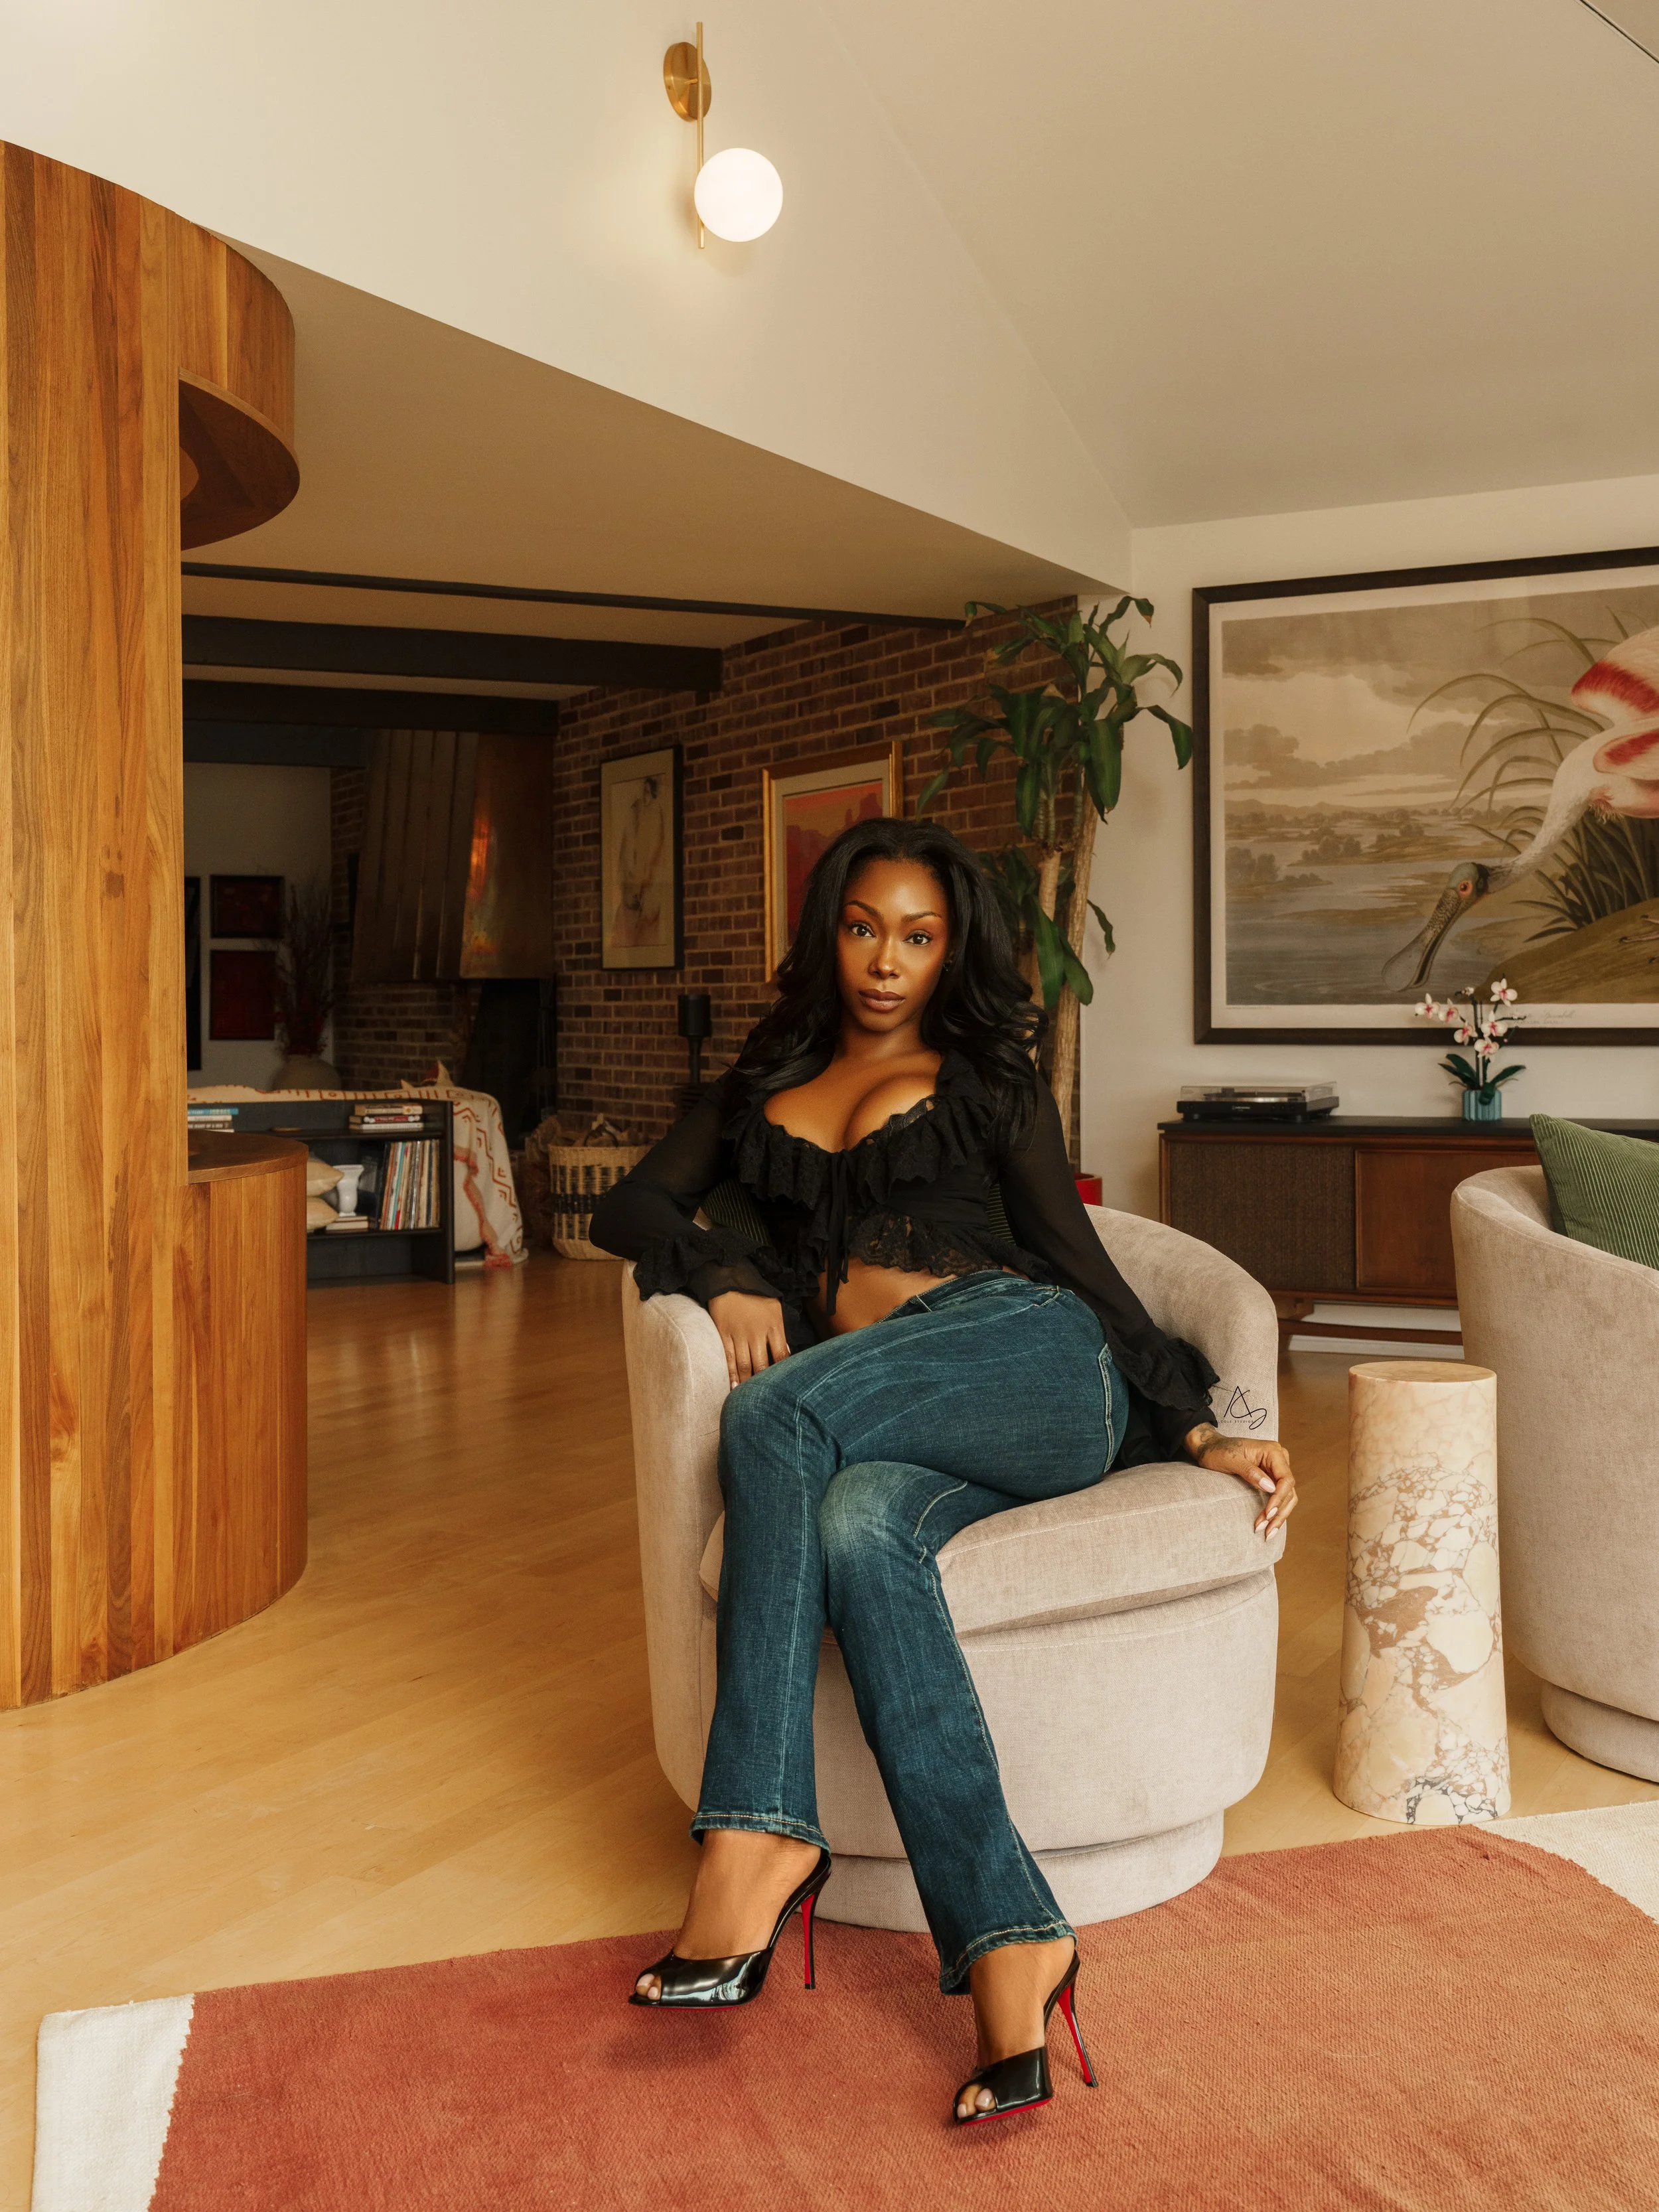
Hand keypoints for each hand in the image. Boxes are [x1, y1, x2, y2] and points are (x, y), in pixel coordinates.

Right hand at [708, 1292, 789, 1388]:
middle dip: (762, 1383)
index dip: (781, 1373)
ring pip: (744, 1364)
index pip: (781, 1355)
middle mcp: (757, 1332)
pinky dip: (730, 1373)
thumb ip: (781, 1332)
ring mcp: (739, 1334)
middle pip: (762, 1364)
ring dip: (746, 1382)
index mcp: (774, 1325)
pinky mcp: (723, 1333)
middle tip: (763, 1397)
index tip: (780, 1385)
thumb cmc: (755, 1296)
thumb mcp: (775, 1309)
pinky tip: (732, 1385)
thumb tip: (786, 1354)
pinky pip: (727, 1357)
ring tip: (746, 1396)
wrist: (730, 1280)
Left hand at [1183, 1423, 1297, 1538]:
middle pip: (1289, 1491)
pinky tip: (1270, 1525)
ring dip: (1279, 1516)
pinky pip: (1279, 1497)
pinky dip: (1276, 1511)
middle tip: (1266, 1530)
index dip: (1279, 1498)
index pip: (1285, 1479)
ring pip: (1287, 1497)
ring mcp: (1276, 1470)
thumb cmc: (1218, 1451)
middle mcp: (1279, 1459)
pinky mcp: (1271, 1478)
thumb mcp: (1230, 1460)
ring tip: (1268, 1532)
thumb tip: (1270, 1488)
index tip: (1268, 1514)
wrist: (1210, 1448)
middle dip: (1278, 1512)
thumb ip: (1250, 1472)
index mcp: (1273, 1451)